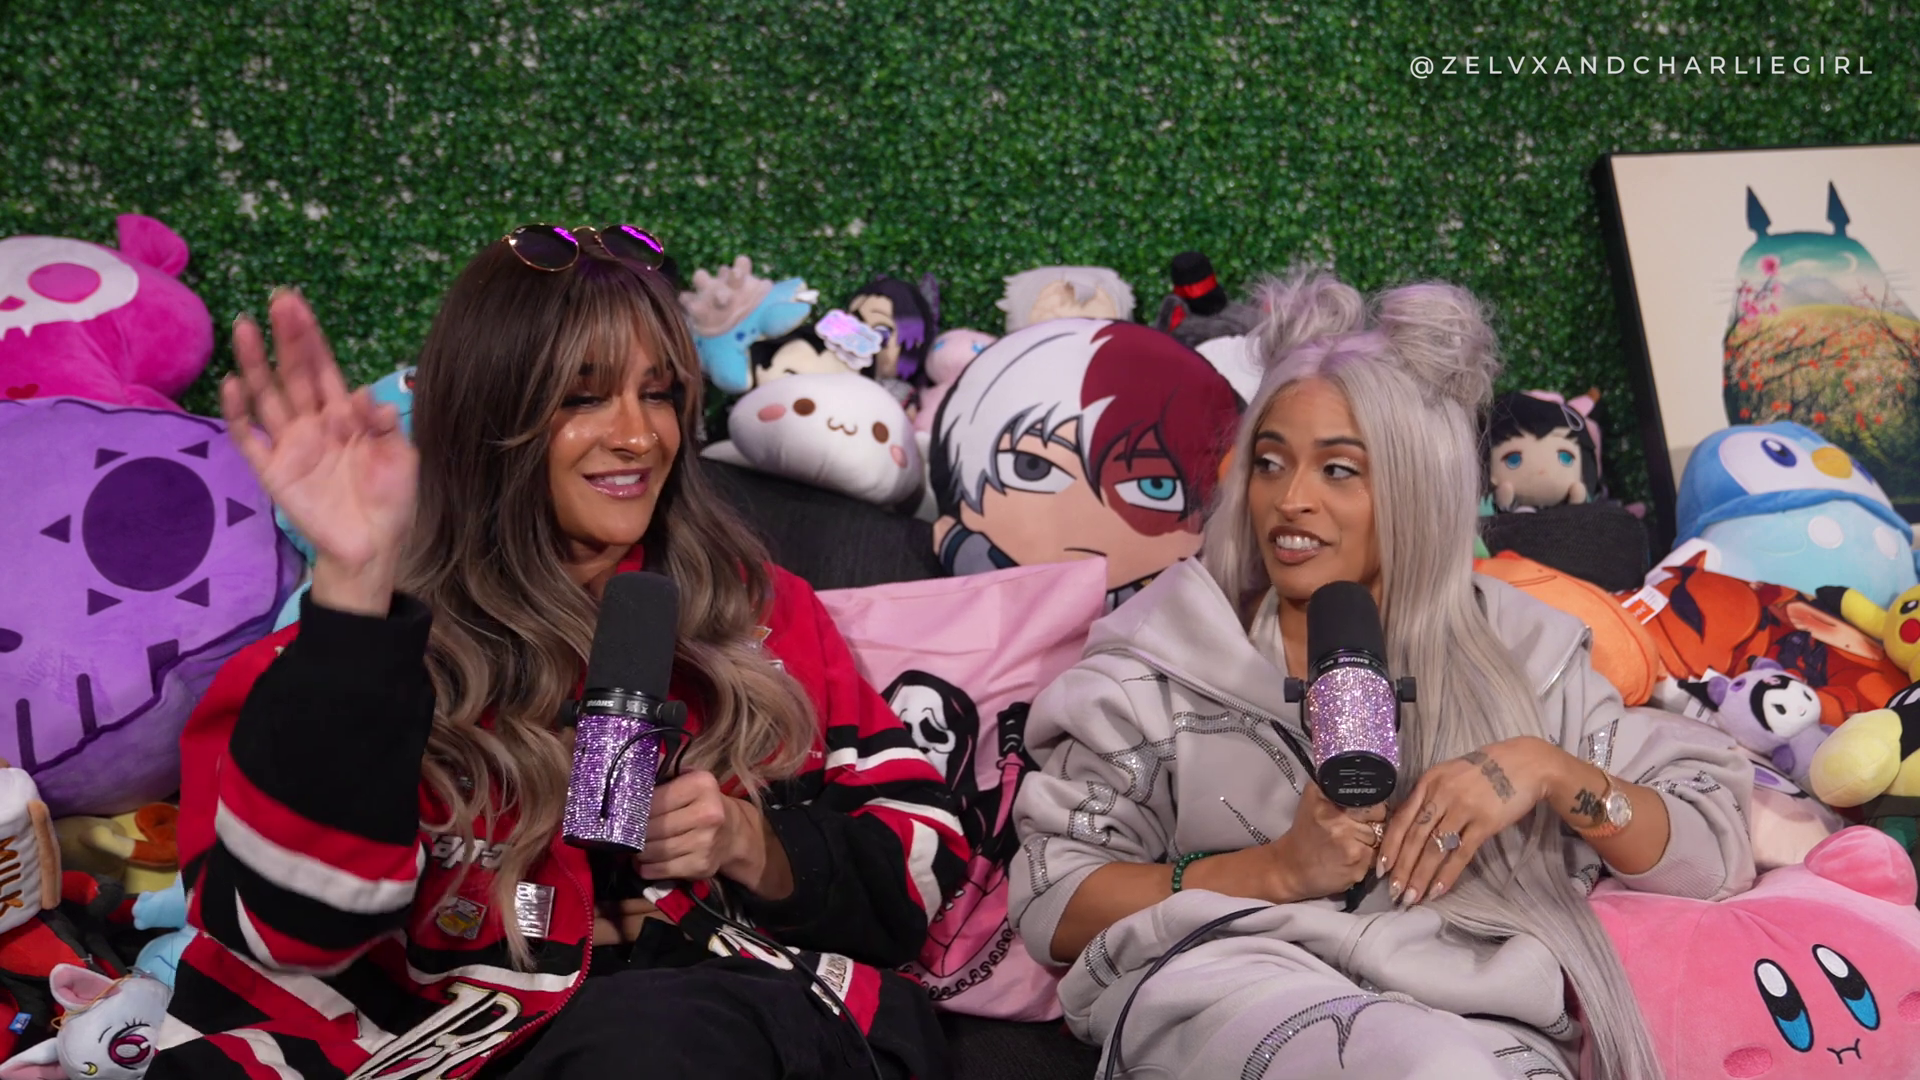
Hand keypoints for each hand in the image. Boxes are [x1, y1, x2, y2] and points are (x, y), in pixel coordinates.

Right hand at [222, 290, 416, 611]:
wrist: (374, 546)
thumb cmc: (391, 500)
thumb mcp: (402, 458)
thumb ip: (385, 426)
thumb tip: (364, 395)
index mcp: (344, 416)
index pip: (323, 367)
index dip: (309, 336)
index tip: (295, 303)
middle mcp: (313, 423)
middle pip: (293, 373)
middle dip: (285, 338)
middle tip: (275, 301)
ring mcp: (290, 445)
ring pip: (267, 396)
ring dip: (256, 363)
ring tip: (245, 329)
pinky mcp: (273, 471)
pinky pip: (249, 439)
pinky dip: (238, 414)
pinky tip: (233, 386)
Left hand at [635, 770, 748, 881]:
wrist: (734, 834)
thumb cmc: (703, 803)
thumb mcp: (688, 780)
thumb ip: (662, 771)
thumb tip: (633, 762)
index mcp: (702, 786)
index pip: (652, 800)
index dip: (634, 808)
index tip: (625, 813)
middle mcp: (707, 814)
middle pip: (650, 827)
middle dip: (634, 832)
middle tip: (626, 832)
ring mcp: (705, 842)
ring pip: (652, 850)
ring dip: (638, 851)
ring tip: (636, 846)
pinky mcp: (700, 866)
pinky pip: (659, 870)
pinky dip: (646, 867)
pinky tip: (646, 861)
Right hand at [1265, 782, 1387, 901]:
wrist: (1290, 868)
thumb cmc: (1305, 834)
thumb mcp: (1312, 800)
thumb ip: (1334, 787)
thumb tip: (1364, 779)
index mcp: (1327, 802)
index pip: (1371, 799)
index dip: (1370, 806)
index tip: (1361, 813)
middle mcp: (1338, 821)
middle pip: (1379, 819)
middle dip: (1372, 824)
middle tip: (1352, 830)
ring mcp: (1349, 845)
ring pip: (1379, 839)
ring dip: (1369, 843)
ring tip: (1349, 845)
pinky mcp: (1356, 866)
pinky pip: (1375, 857)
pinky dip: (1366, 859)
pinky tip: (1349, 859)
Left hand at [1379, 736, 1564, 905]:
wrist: (1525, 763)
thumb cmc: (1485, 770)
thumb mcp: (1449, 775)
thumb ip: (1430, 797)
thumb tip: (1410, 827)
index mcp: (1428, 782)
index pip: (1401, 819)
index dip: (1389, 846)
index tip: (1381, 869)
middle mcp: (1441, 794)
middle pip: (1414, 837)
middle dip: (1402, 869)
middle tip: (1394, 893)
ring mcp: (1463, 808)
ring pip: (1434, 848)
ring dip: (1420, 876)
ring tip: (1412, 898)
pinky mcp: (1485, 822)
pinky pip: (1460, 853)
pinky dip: (1447, 874)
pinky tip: (1438, 891)